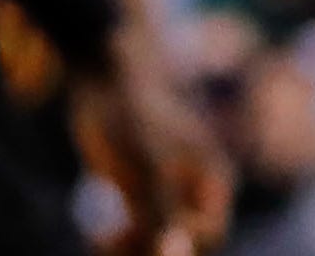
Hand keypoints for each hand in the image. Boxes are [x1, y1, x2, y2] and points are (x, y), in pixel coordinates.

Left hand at [76, 47, 233, 255]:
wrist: (103, 75)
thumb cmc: (130, 111)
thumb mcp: (144, 164)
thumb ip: (162, 211)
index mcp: (214, 177)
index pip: (208, 236)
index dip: (176, 247)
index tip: (134, 231)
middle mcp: (197, 190)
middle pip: (185, 246)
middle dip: (152, 252)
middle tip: (112, 243)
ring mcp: (169, 194)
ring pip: (160, 246)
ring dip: (133, 253)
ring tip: (104, 242)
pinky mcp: (140, 197)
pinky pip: (140, 237)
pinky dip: (121, 245)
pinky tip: (100, 236)